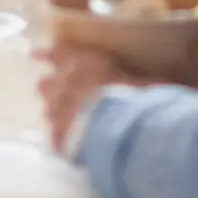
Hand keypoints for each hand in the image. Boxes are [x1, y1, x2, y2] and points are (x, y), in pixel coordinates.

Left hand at [36, 44, 157, 152]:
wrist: (114, 125)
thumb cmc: (130, 96)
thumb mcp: (145, 84)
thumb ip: (150, 83)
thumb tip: (164, 84)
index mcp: (84, 65)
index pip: (60, 54)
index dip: (47, 54)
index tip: (33, 52)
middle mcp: (65, 85)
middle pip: (47, 85)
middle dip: (49, 88)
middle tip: (48, 90)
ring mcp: (58, 111)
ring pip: (48, 110)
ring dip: (54, 114)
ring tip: (60, 119)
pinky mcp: (59, 136)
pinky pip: (56, 137)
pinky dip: (61, 139)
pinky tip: (65, 145)